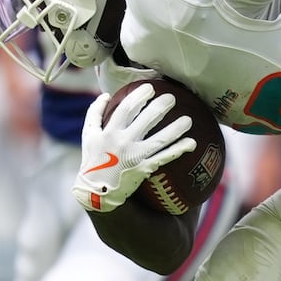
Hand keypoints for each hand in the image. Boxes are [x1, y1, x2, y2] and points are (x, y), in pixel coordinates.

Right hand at [72, 83, 195, 211]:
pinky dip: (179, 149)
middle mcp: (123, 142)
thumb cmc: (93, 161)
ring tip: (188, 120)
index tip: (150, 88)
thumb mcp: (88, 136)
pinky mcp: (144, 169)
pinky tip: (192, 143)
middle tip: (172, 98)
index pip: (127, 108)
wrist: (96, 192)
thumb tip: (106, 95)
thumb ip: (95, 114)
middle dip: (161, 106)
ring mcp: (134, 156)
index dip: (139, 96)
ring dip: (176, 128)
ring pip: (160, 139)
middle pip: (146, 119)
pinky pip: (165, 158)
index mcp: (109, 131)